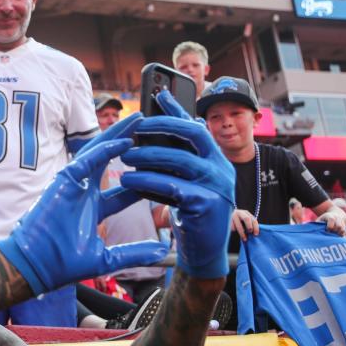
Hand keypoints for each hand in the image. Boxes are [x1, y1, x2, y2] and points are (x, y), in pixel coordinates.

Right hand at [0, 112, 166, 295]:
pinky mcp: (64, 180)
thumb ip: (134, 252)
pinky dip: (107, 149)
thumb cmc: (64, 263)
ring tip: (140, 120)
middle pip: (112, 160)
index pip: (125, 190)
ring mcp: (74, 184)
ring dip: (120, 135)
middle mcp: (85, 191)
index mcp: (94, 208)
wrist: (37, 266)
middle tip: (152, 129)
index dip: (144, 179)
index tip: (165, 169)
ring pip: (100, 151)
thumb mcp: (108, 258)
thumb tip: (161, 252)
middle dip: (131, 143)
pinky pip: (88, 159)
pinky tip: (125, 140)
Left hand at [120, 90, 235, 279]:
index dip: (177, 108)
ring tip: (125, 158)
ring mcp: (217, 185)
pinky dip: (148, 181)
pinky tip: (129, 181)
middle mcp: (221, 167)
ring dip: (148, 156)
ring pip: (179, 160)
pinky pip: (173, 187)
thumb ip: (179, 157)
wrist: (204, 251)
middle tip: (134, 127)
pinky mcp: (207, 204)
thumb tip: (161, 126)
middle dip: (161, 126)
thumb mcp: (187, 181)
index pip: (195, 125)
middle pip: (192, 134)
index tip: (158, 93)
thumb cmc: (190, 212)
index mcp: (216, 158)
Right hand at [230, 209, 258, 241]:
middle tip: (250, 233)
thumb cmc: (238, 222)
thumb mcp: (245, 222)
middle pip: (246, 219)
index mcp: (246, 213)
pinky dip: (234, 231)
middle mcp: (239, 213)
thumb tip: (255, 234)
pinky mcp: (227, 220)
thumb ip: (250, 225)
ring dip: (242, 233)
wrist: (225, 219)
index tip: (256, 235)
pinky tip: (235, 233)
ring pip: (238, 225)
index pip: (253, 219)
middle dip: (249, 227)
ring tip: (244, 239)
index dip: (256, 227)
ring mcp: (232, 215)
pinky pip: (232, 227)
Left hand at [318, 207, 345, 235]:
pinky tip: (335, 235)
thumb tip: (315, 229)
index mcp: (331, 216)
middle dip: (334, 231)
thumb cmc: (325, 219)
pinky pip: (344, 232)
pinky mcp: (345, 227)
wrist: (336, 214)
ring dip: (337, 234)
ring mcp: (342, 222)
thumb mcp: (320, 219)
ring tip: (333, 234)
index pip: (332, 220)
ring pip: (342, 230)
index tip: (326, 230)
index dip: (329, 227)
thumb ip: (317, 223)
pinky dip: (340, 235)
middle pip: (339, 226)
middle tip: (330, 233)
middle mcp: (338, 219)